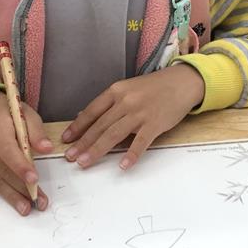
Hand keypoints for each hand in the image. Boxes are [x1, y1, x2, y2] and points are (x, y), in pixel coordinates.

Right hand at [0, 92, 52, 214]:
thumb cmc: (7, 111)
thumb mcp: (25, 113)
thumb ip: (36, 132)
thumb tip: (47, 149)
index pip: (9, 151)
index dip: (21, 166)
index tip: (34, 179)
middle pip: (4, 170)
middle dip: (23, 188)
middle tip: (40, 202)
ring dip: (10, 196)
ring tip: (25, 209)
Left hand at [62, 65, 204, 170]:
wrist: (182, 82)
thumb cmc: (154, 87)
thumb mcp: (128, 88)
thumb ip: (110, 103)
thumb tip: (87, 117)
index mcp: (116, 91)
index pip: (91, 111)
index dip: (77, 127)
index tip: (66, 139)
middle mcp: (125, 101)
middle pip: (100, 125)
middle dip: (83, 143)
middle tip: (70, 157)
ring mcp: (140, 113)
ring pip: (114, 134)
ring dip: (97, 150)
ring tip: (85, 162)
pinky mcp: (155, 124)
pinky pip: (140, 142)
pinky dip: (131, 155)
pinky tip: (122, 165)